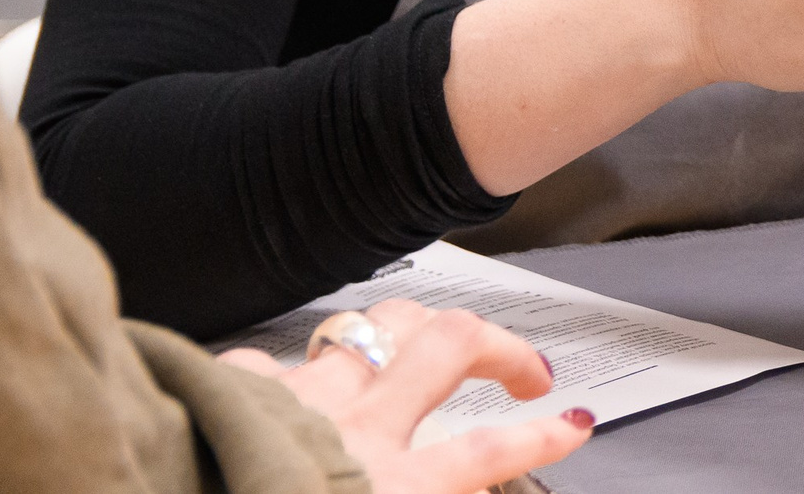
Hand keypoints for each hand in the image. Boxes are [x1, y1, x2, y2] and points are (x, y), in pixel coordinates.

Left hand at [216, 299, 588, 493]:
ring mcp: (296, 400)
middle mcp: (353, 429)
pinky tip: (293, 382)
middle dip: (499, 347)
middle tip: (520, 368)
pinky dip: (290, 369)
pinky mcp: (235, 394)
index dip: (541, 437)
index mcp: (392, 487)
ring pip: (377, 327)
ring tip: (430, 339)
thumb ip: (427, 492)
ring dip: (414, 328)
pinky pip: (274, 362)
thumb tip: (459, 483)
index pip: (491, 452)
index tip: (568, 427)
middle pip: (450, 348)